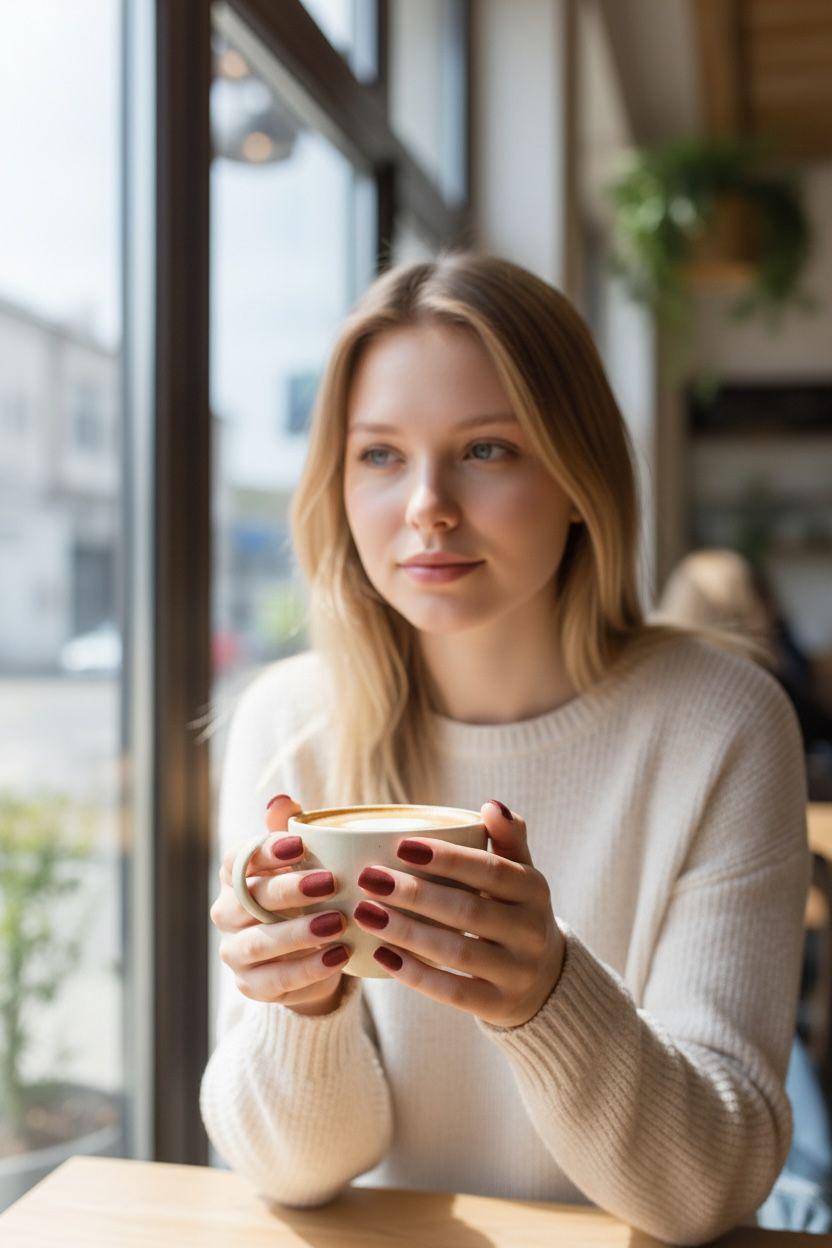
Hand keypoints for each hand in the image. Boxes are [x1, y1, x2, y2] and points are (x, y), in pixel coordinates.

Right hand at [210, 794, 351, 1015]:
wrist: (311, 957)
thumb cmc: (307, 897)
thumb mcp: (306, 862)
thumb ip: (292, 830)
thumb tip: (282, 800)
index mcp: (236, 877)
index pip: (238, 858)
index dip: (265, 850)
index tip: (300, 844)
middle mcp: (227, 913)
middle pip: (249, 899)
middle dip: (289, 889)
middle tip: (330, 881)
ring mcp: (235, 952)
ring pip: (258, 942)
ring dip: (299, 932)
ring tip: (338, 922)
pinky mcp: (251, 985)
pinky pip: (275, 979)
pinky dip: (308, 968)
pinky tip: (339, 955)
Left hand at [353, 800, 565, 1027]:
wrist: (544, 980)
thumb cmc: (515, 911)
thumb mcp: (521, 874)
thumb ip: (508, 838)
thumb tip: (492, 805)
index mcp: (535, 890)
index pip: (491, 870)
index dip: (448, 858)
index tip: (401, 845)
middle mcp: (531, 931)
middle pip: (468, 910)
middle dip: (415, 894)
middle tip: (369, 878)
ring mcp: (517, 972)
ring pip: (457, 951)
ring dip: (406, 932)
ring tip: (365, 913)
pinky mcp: (498, 1005)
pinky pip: (453, 992)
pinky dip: (416, 974)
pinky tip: (382, 955)